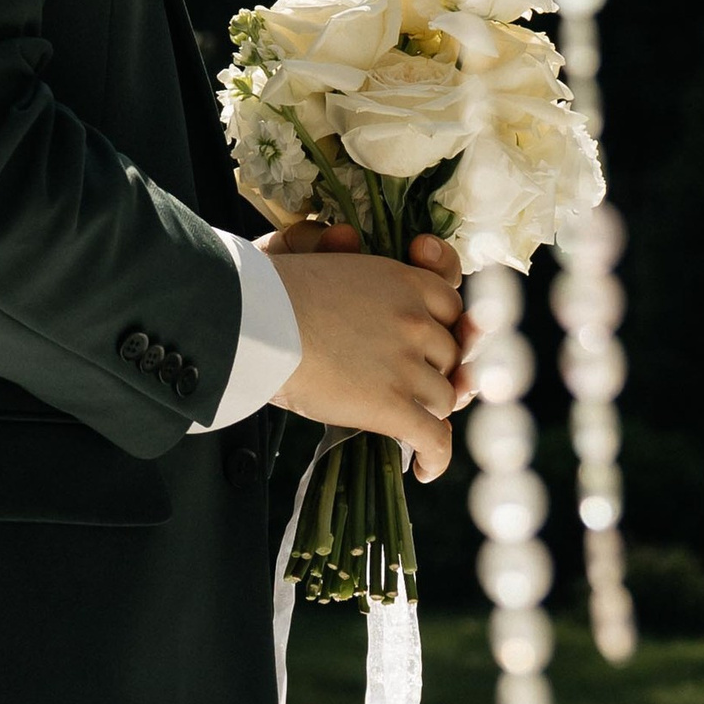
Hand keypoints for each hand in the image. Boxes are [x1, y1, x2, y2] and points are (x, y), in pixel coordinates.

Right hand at [263, 221, 474, 477]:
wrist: (253, 319)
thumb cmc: (267, 284)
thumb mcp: (307, 248)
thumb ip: (334, 246)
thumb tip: (347, 235)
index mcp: (401, 279)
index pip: (449, 302)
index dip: (444, 323)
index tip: (436, 336)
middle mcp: (415, 320)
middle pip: (450, 353)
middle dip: (436, 368)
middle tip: (414, 382)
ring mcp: (407, 364)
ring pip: (443, 397)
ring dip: (428, 409)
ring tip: (408, 421)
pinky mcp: (392, 405)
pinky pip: (432, 438)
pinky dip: (434, 456)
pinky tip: (424, 468)